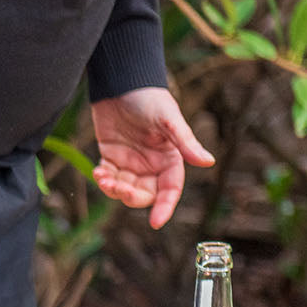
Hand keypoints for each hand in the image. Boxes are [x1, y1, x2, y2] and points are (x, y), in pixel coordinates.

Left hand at [90, 87, 213, 229]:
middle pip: (144, 195)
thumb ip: (185, 143)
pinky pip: (107, 178)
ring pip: (123, 189)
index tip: (155, 223)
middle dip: (131, 197)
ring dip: (113, 189)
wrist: (121, 83)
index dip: (164, 207)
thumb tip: (208, 162)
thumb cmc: (149, 98)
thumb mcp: (169, 120)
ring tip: (104, 177)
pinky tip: (98, 172)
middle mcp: (151, 165)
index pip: (170, 189)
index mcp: (170, 159)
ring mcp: (131, 163)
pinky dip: (102, 180)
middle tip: (119, 188)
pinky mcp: (111, 157)